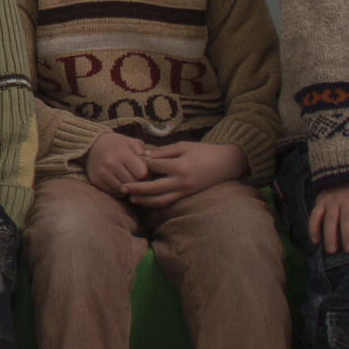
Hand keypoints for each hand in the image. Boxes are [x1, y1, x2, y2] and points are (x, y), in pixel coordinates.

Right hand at [83, 131, 151, 198]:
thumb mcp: (131, 142)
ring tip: (127, 178)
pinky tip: (118, 180)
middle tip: (136, 176)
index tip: (143, 171)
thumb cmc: (116, 144)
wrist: (92, 145)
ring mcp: (102, 173)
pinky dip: (118, 188)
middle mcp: (111, 164)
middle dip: (137, 181)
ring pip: (124, 189)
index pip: (142, 173)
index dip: (145, 173)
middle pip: (133, 183)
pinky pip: (113, 192)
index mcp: (122, 153)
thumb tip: (153, 166)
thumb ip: (143, 153)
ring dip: (128, 186)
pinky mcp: (96, 181)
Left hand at [126, 140, 247, 208]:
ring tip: (130, 197)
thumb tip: (145, 156)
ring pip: (160, 200)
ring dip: (144, 200)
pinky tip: (145, 200)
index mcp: (180, 166)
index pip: (155, 166)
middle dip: (136, 189)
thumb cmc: (204, 151)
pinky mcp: (187, 196)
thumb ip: (164, 151)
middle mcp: (182, 181)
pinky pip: (168, 202)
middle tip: (122, 188)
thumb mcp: (184, 145)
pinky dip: (155, 203)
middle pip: (153, 188)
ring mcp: (185, 191)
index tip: (135, 160)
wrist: (226, 164)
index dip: (144, 163)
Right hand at [308, 181, 348, 255]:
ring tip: (332, 250)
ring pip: (330, 218)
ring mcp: (332, 201)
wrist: (345, 177)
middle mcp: (347, 200)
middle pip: (347, 218)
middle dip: (348, 234)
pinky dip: (313, 227)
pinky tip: (315, 241)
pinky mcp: (320, 202)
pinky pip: (315, 215)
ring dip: (330, 234)